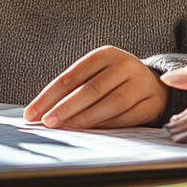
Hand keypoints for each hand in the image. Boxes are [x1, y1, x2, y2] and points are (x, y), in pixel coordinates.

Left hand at [24, 46, 167, 128]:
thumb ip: (72, 90)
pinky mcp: (152, 102)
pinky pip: (129, 117)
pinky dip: (109, 125)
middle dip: (66, 108)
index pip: (72, 75)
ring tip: (67, 129)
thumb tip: (40, 112)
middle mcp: (126, 65)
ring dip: (86, 119)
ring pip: (111, 104)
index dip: (50, 95)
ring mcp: (142, 83)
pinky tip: (93, 132)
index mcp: (106, 54)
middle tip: (47, 122)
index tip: (33, 112)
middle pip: (91, 89)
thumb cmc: (113, 81)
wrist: (153, 84)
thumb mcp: (94, 75)